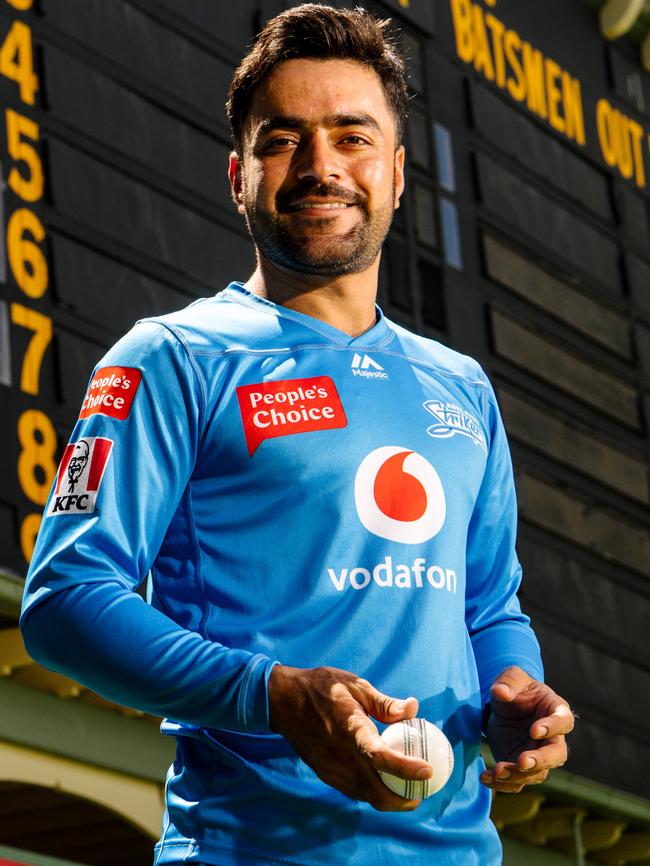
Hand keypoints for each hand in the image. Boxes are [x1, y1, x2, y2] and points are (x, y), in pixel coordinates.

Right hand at [268, 664, 432, 810]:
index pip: (381, 757)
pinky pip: (353, 791)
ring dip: (388, 800)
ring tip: (406, 791)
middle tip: (420, 793)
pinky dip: (370, 792)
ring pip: (365, 796)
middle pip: (376, 791)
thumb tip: (414, 707)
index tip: (428, 771)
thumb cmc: (322, 687)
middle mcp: (340, 755)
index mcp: (350, 729)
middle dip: (402, 800)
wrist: (283, 701)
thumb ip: (385, 703)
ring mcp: (330, 768)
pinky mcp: (324, 773)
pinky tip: (380, 782)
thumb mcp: (355, 686)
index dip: (406, 768)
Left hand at [481, 665, 573, 792]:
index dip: (553, 727)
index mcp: (556, 710)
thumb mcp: (511, 677)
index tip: (535, 730)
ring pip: (537, 773)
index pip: (563, 721)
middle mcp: (553, 737)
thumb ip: (508, 682)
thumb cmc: (515, 687)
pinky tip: (486, 778)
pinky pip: (517, 781)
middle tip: (522, 761)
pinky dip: (502, 783)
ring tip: (497, 770)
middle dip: (541, 761)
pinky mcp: (522, 767)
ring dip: (518, 775)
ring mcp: (538, 755)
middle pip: (557, 755)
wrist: (505, 704)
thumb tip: (501, 692)